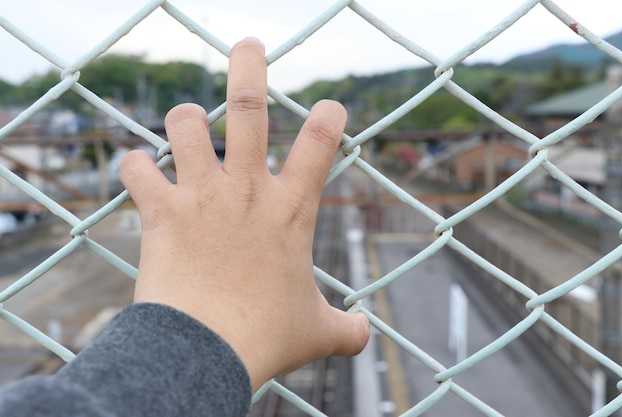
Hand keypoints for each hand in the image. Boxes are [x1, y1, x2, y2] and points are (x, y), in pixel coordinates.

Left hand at [119, 37, 368, 390]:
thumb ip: (347, 330)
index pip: (322, 141)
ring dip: (184, 117)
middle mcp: (246, 189)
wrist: (207, 351)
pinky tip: (139, 173)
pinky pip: (137, 169)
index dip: (330, 115)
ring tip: (187, 122)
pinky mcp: (161, 211)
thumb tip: (365, 338)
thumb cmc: (265, 337)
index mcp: (291, 208)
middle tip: (249, 44)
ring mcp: (201, 195)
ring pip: (185, 124)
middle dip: (249, 65)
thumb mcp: (318, 332)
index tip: (331, 108)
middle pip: (248, 105)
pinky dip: (135, 167)